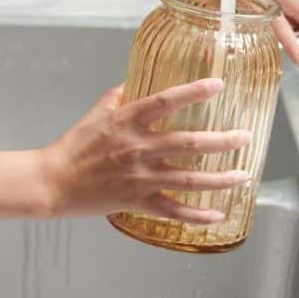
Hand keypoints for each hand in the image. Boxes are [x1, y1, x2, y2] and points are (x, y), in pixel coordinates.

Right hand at [40, 78, 251, 223]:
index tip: (218, 85)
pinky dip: (197, 215)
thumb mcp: (97, 112)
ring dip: (221, 178)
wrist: (53, 182)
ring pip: (189, 179)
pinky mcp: (137, 202)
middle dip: (223, 140)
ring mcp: (140, 177)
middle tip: (245, 137)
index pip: (166, 101)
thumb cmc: (74, 145)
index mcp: (127, 121)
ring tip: (244, 175)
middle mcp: (138, 148)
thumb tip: (139, 82)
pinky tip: (218, 214)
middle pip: (190, 143)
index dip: (193, 92)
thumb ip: (121, 95)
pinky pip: (174, 211)